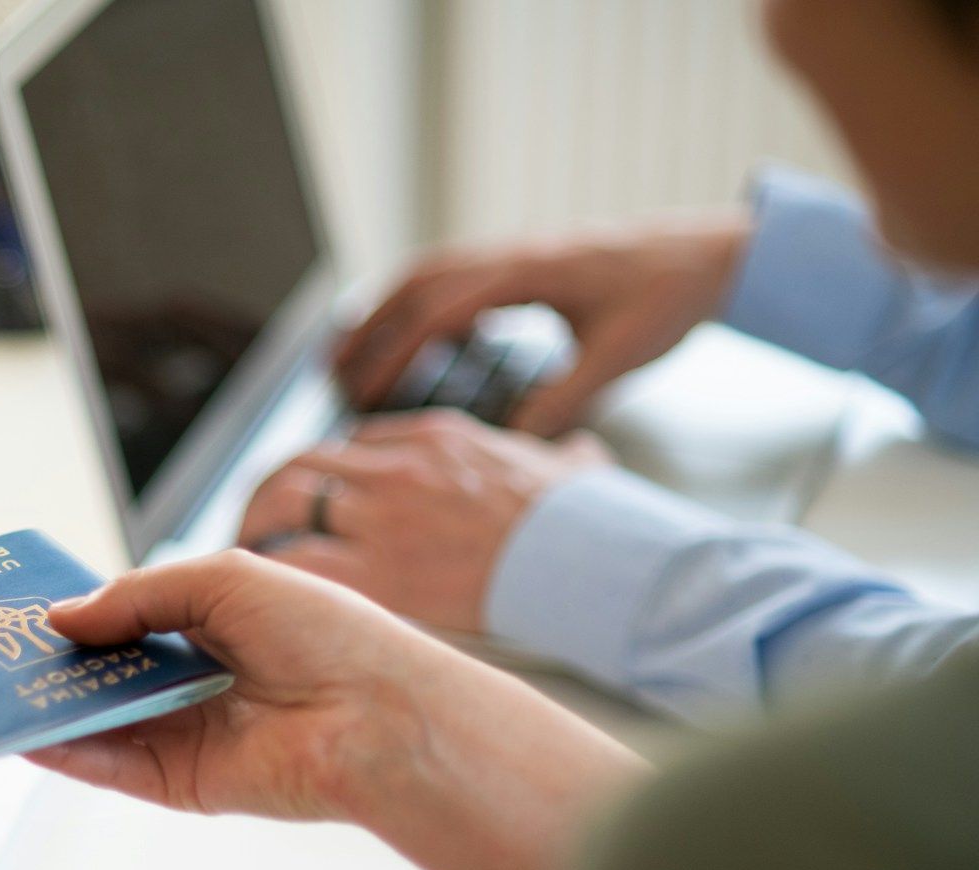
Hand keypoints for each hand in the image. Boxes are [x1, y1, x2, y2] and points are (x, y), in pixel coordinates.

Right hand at [30, 551, 432, 824]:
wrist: (376, 716)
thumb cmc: (324, 633)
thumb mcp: (222, 580)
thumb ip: (136, 596)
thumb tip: (64, 618)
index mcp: (213, 624)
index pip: (129, 619)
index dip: (80, 614)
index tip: (25, 611)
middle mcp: (196, 680)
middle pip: (106, 673)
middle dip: (54, 663)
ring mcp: (187, 733)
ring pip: (100, 722)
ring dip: (49, 708)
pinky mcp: (183, 784)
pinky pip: (113, 767)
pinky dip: (67, 754)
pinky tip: (27, 735)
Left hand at [237, 410, 610, 632]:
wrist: (590, 562)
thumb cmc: (586, 525)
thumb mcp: (572, 469)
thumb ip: (562, 457)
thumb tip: (579, 454)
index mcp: (436, 438)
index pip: (352, 443)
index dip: (325, 475)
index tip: (318, 501)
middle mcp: (397, 468)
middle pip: (300, 462)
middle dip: (269, 494)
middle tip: (256, 529)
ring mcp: (383, 514)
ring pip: (284, 497)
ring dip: (256, 524)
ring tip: (246, 558)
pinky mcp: (378, 571)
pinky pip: (296, 558)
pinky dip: (270, 569)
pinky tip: (262, 592)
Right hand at [338, 214, 751, 435]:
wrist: (710, 253)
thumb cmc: (669, 298)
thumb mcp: (619, 357)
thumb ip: (564, 399)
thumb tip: (514, 443)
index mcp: (528, 272)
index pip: (439, 309)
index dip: (396, 353)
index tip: (366, 393)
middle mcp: (512, 255)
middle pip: (415, 284)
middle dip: (368, 330)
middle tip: (332, 376)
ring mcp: (515, 252)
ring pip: (428, 275)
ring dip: (385, 314)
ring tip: (352, 355)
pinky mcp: (523, 261)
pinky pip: (453, 277)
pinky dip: (420, 306)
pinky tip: (415, 340)